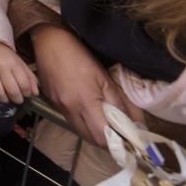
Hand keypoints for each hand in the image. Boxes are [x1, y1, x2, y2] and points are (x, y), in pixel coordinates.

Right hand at [0, 35, 38, 103]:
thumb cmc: (4, 54)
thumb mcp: (19, 62)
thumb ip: (29, 77)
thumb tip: (35, 93)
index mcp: (14, 63)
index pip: (24, 84)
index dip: (27, 93)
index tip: (26, 94)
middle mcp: (1, 66)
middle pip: (12, 90)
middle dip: (17, 99)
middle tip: (17, 100)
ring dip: (3, 99)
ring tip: (5, 98)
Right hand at [31, 25, 142, 145]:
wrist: (49, 43)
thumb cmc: (80, 57)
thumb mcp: (105, 78)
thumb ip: (120, 103)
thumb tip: (136, 123)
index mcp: (85, 102)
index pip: (103, 136)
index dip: (117, 142)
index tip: (128, 139)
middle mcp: (70, 110)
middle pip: (91, 138)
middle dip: (107, 140)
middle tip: (119, 133)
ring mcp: (59, 107)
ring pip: (80, 131)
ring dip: (94, 132)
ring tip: (105, 122)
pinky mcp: (52, 103)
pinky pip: (70, 120)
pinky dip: (82, 122)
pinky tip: (87, 110)